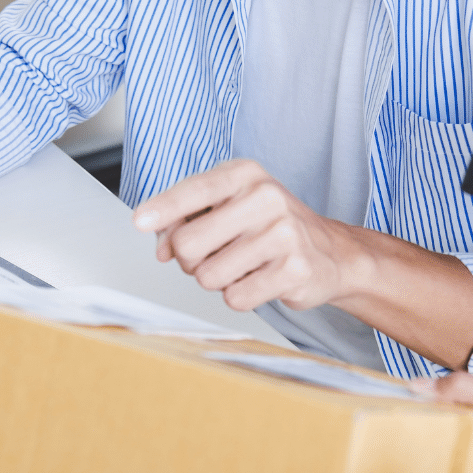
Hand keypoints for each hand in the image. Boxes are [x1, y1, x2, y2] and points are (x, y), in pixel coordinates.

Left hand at [131, 159, 366, 311]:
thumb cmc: (270, 228)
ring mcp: (283, 233)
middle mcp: (265, 198)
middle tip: (213, 256)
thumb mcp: (231, 207)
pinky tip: (260, 281)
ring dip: (217, 280)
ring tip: (242, 267)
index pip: (194, 192)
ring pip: (209, 276)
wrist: (332, 253)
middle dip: (190, 261)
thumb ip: (189, 219)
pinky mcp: (294, 269)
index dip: (162, 209)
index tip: (140, 221)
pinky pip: (236, 297)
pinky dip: (240, 296)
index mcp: (245, 175)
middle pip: (189, 244)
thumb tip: (162, 247)